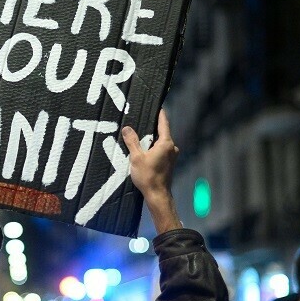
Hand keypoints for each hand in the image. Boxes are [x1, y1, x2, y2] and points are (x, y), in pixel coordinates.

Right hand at [122, 109, 180, 232]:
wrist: (157, 195)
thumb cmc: (148, 176)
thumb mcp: (136, 157)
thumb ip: (132, 141)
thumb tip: (127, 128)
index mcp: (166, 143)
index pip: (163, 123)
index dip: (160, 114)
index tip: (157, 105)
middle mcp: (172, 147)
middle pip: (162, 132)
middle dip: (152, 126)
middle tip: (142, 119)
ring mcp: (172, 155)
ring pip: (161, 142)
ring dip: (152, 138)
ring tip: (140, 134)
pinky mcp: (169, 163)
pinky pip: (161, 149)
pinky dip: (153, 146)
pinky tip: (144, 149)